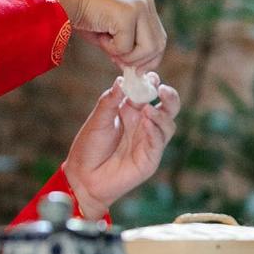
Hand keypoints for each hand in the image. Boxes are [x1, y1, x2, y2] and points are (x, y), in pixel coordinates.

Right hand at [32, 0, 166, 70]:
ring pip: (148, 48)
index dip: (149, 57)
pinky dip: (111, 49)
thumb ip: (126, 46)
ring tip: (105, 42)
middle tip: (120, 64)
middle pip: (158, 45)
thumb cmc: (81, 12)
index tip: (133, 68)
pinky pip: (127, 47)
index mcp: (144, 3)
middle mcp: (145, 2)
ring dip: (125, 55)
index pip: (159, 38)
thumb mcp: (109, 31)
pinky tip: (98, 34)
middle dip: (140, 61)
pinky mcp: (128, 13)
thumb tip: (136, 69)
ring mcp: (139, 6)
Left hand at [63, 74, 178, 217]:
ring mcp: (149, 142)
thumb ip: (109, 101)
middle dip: (169, 97)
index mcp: (131, 113)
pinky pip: (158, 142)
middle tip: (162, 89)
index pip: (148, 94)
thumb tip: (121, 81)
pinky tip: (147, 123)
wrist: (84, 177)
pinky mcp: (150, 158)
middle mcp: (144, 125)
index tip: (150, 76)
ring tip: (148, 110)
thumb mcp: (97, 120)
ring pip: (168, 125)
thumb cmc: (89, 148)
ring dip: (161, 115)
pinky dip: (155, 131)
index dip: (151, 84)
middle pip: (167, 108)